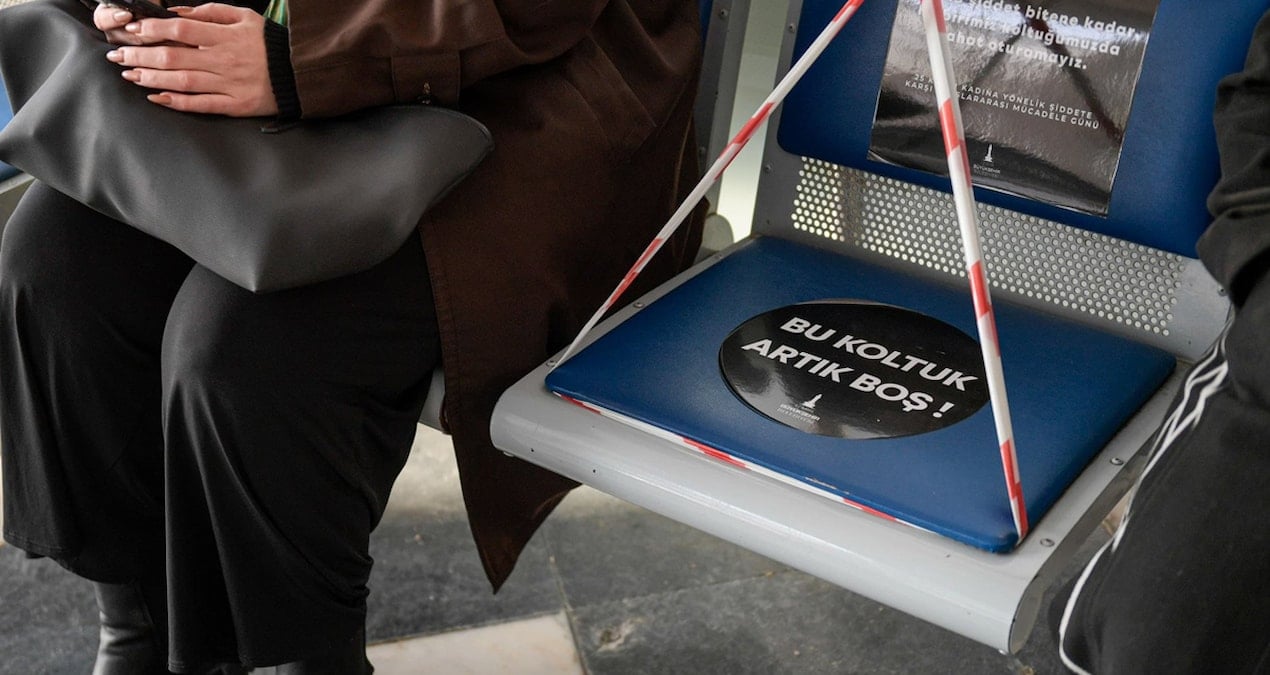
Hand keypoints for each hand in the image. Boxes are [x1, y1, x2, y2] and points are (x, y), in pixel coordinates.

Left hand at [105, 3, 278, 116]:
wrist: (302, 72)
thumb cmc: (271, 42)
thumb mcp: (245, 17)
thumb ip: (210, 12)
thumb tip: (176, 14)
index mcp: (226, 37)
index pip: (180, 31)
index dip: (152, 30)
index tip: (132, 31)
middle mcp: (225, 61)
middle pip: (174, 57)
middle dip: (140, 56)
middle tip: (118, 56)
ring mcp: (230, 85)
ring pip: (182, 82)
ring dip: (151, 78)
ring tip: (129, 75)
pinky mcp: (237, 105)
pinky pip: (202, 105)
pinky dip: (177, 102)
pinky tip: (156, 97)